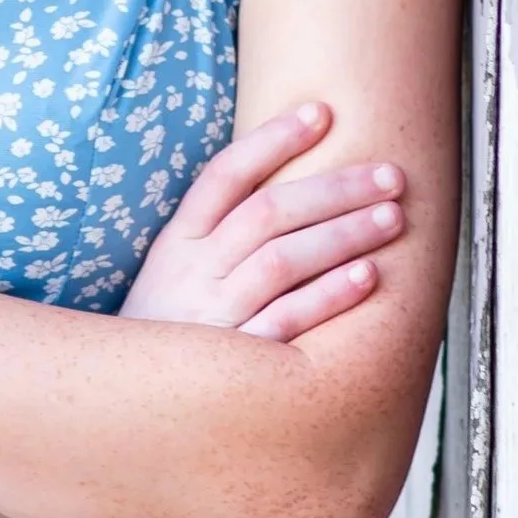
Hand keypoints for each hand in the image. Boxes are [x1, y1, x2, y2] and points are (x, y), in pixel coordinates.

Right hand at [118, 102, 405, 340]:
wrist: (126, 406)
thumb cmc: (169, 330)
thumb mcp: (174, 272)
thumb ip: (218, 232)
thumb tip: (286, 183)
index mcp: (178, 242)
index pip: (224, 175)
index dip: (272, 140)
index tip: (321, 111)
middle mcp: (194, 272)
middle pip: (267, 213)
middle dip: (334, 188)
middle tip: (391, 174)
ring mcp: (214, 316)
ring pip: (282, 260)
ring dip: (342, 234)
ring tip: (392, 216)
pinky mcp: (236, 363)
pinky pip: (287, 322)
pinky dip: (328, 297)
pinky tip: (368, 278)